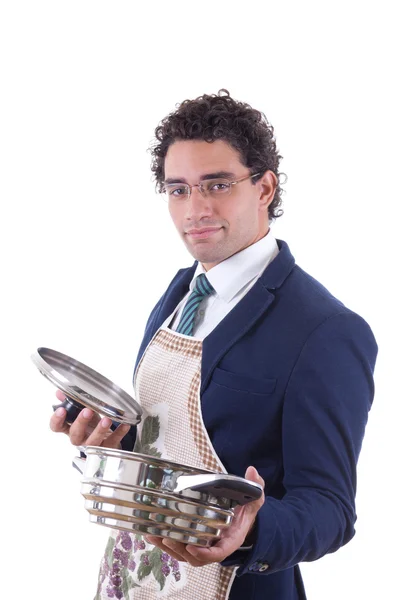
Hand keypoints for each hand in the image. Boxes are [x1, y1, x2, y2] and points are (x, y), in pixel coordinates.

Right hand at [49, 389, 130, 448]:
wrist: (104, 440)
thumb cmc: (90, 425)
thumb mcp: (80, 413)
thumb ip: (71, 402)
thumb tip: (60, 392)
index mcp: (70, 429)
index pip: (57, 427)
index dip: (57, 420)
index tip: (61, 410)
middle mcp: (80, 438)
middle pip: (75, 434)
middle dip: (81, 423)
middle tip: (87, 411)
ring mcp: (93, 444)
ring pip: (93, 441)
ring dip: (99, 430)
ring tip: (107, 419)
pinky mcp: (107, 447)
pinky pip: (114, 441)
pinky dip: (119, 432)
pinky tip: (124, 424)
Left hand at [145, 466, 264, 566]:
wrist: (242, 518)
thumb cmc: (246, 510)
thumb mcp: (255, 498)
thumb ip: (256, 488)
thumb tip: (252, 472)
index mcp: (230, 540)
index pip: (217, 553)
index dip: (204, 553)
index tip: (191, 547)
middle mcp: (215, 546)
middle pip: (195, 556)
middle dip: (179, 550)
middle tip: (166, 537)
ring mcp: (203, 545)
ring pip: (183, 554)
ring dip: (167, 548)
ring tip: (153, 535)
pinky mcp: (194, 540)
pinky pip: (178, 547)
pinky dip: (165, 543)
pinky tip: (151, 533)